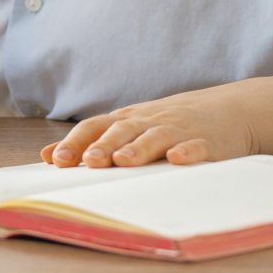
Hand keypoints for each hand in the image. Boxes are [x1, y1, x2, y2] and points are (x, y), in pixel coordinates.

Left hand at [40, 83, 261, 168]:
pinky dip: (187, 152)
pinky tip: (178, 159)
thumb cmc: (167, 125)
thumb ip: (90, 142)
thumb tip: (46, 157)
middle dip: (102, 146)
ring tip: (122, 161)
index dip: (75, 142)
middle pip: (120, 131)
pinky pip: (196, 146)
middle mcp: (147, 122)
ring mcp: (177, 129)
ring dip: (137, 148)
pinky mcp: (207, 141)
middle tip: (87, 162)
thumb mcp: (129, 129)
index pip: (94, 127)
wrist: (226, 110)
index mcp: (126, 121)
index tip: (55, 161)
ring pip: (154, 137)